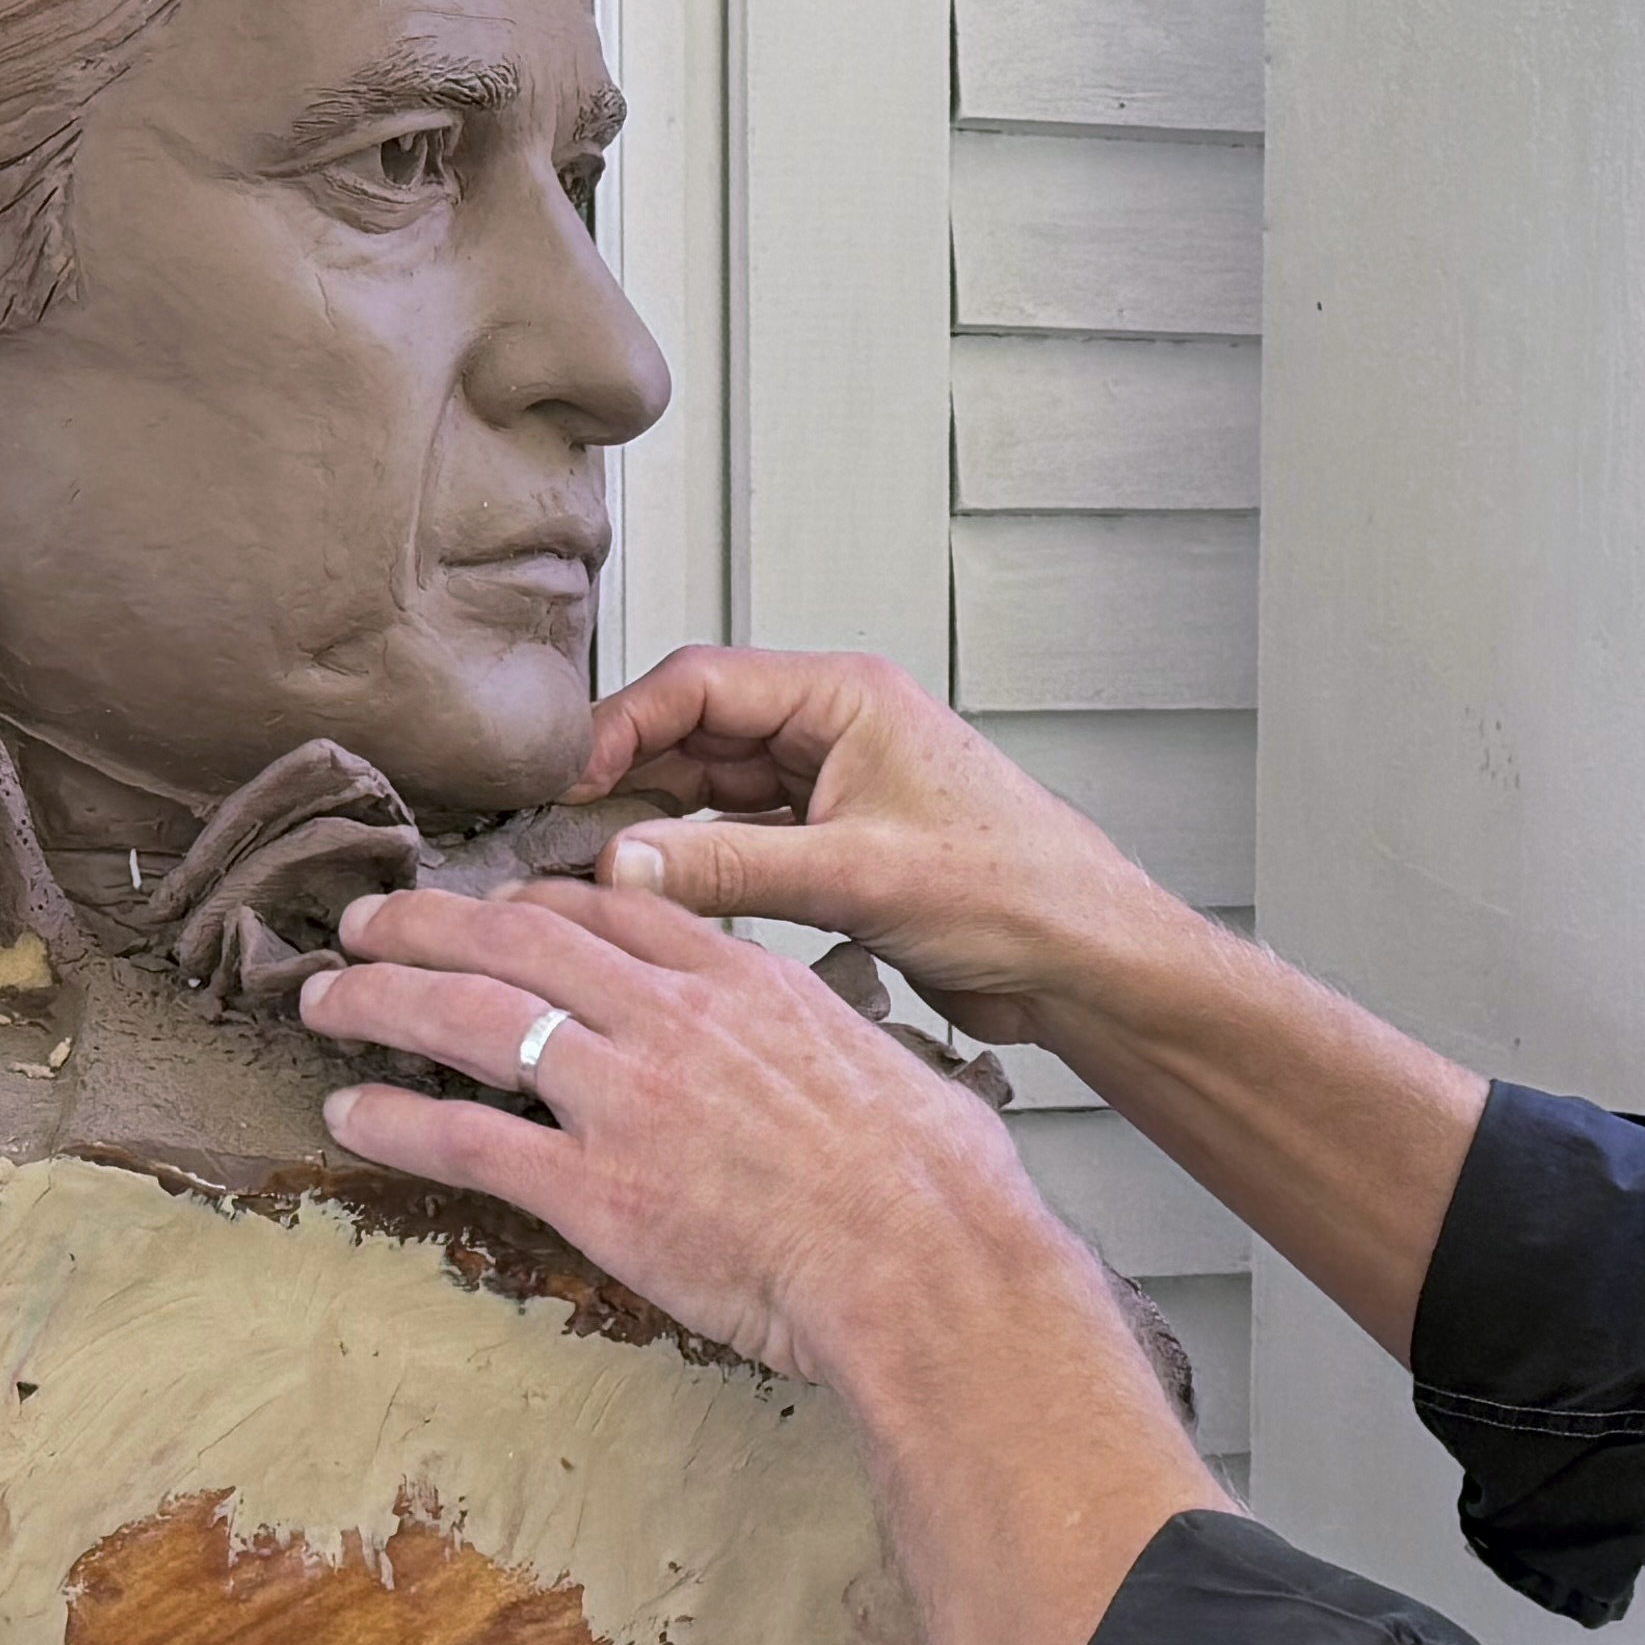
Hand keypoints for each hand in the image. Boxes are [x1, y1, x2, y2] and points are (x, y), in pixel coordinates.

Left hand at [302, 876, 1089, 1387]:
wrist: (928, 1264)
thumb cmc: (936, 1185)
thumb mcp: (877, 1061)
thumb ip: (814, 1035)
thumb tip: (820, 1050)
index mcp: (742, 979)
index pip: (610, 908)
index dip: (530, 900)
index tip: (492, 905)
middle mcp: (670, 1018)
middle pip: (517, 938)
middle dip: (426, 922)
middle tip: (368, 920)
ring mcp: (624, 1098)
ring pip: (470, 1018)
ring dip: (381, 999)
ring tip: (326, 996)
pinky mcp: (595, 1189)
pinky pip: (465, 1139)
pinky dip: (393, 1120)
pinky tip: (346, 1114)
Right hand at [577, 647, 1183, 1046]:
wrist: (1086, 960)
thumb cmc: (1017, 892)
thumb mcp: (857, 878)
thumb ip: (730, 870)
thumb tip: (622, 866)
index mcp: (846, 697)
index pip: (703, 684)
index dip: (624, 725)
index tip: (566, 778)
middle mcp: (834, 731)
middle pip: (698, 733)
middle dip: (628, 778)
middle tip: (559, 831)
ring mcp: (833, 790)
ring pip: (714, 793)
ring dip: (658, 828)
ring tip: (590, 871)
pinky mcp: (836, 849)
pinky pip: (742, 844)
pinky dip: (697, 867)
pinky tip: (656, 900)